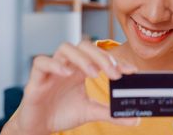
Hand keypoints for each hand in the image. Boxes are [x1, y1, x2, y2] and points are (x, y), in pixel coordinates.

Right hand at [1, 40, 137, 134]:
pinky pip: (41, 62)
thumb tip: (136, 120)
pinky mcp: (36, 78)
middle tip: (115, 74)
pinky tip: (67, 73)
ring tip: (94, 73)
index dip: (116, 60)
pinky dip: (54, 65)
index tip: (131, 71)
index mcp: (81, 69)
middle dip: (102, 57)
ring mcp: (52, 69)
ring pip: (65, 48)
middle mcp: (68, 64)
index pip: (100, 55)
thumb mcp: (90, 112)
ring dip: (82, 58)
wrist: (38, 127)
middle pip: (85, 46)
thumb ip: (111, 114)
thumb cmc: (62, 113)